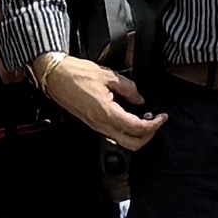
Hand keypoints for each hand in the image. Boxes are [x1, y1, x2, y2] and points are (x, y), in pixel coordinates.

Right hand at [34, 53, 165, 151]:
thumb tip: (139, 98)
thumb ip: (128, 88)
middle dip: (148, 135)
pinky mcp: (92, 123)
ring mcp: (95, 126)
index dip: (154, 125)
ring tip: (145, 118)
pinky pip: (113, 134)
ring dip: (137, 134)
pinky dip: (126, 130)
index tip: (162, 117)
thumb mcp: (107, 75)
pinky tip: (130, 116)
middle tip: (156, 121)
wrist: (54, 76)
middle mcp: (100, 124)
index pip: (137, 128)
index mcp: (106, 112)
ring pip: (122, 142)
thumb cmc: (76, 73)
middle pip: (132, 143)